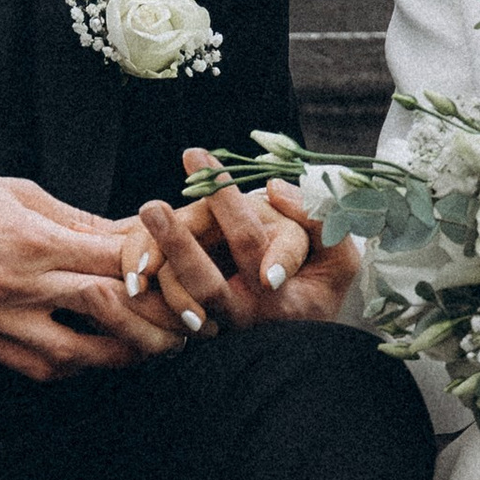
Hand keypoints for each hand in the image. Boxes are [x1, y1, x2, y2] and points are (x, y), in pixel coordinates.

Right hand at [0, 171, 187, 379]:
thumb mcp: (17, 193)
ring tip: (154, 345)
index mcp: (31, 240)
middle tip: (184, 318)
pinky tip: (100, 354)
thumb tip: (131, 231)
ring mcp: (2, 322)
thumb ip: (76, 220)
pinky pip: (45, 369)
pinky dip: (81, 366)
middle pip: (109, 308)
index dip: (156, 264)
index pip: (113, 258)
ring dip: (125, 353)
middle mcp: (20, 286)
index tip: (179, 265)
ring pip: (82, 354)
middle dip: (155, 316)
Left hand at [120, 157, 359, 332]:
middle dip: (178, 243)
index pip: (250, 244)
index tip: (197, 155)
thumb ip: (317, 220)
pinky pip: (167, 302)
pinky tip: (139, 239)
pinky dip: (152, 272)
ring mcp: (217, 324)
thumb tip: (275, 190)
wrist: (303, 322)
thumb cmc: (322, 279)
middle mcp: (245, 314)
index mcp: (281, 297)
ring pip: (179, 295)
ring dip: (157, 257)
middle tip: (152, 205)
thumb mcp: (339, 255)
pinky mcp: (195, 324)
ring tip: (145, 215)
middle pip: (206, 284)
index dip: (227, 202)